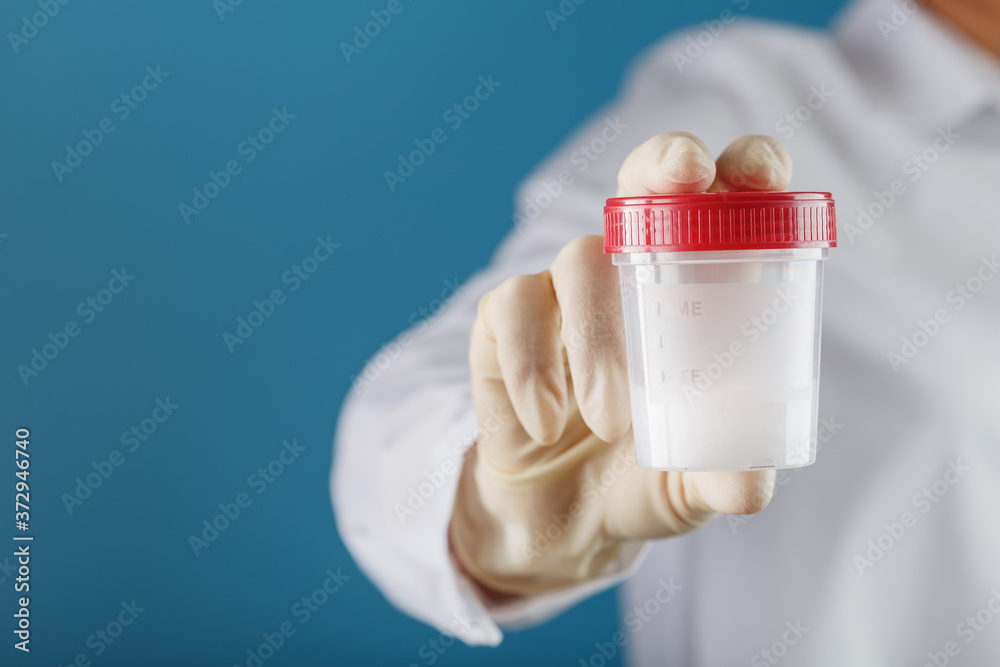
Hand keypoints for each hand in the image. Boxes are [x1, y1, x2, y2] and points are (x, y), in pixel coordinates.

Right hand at [450, 133, 792, 594]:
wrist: (561, 517)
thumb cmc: (642, 475)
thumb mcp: (693, 484)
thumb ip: (724, 478)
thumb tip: (751, 485)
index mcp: (698, 293)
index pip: (730, 206)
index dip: (749, 166)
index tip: (762, 178)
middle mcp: (632, 273)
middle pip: (644, 181)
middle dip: (663, 162)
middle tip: (686, 177)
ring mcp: (566, 291)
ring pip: (579, 259)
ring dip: (597, 340)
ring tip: (611, 423)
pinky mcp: (507, 320)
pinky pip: (513, 309)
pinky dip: (531, 369)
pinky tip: (545, 425)